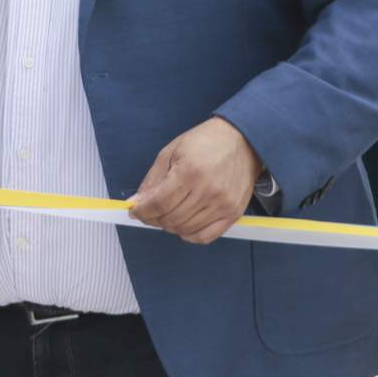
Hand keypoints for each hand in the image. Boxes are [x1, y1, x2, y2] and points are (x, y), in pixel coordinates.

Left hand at [129, 118, 261, 244]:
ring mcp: (223, 204)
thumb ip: (152, 180)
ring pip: (186, 229)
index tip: (135, 211)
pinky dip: (190, 235)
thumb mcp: (170, 152)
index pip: (159, 204)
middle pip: (171, 219)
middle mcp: (208, 191)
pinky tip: (183, 226)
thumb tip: (136, 202)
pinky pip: (206, 236)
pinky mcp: (234, 213)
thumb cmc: (205, 142)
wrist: (242, 140)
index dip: (142, 211)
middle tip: (148, 213)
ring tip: (165, 215)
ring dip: (169, 226)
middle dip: (153, 219)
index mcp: (190, 173)